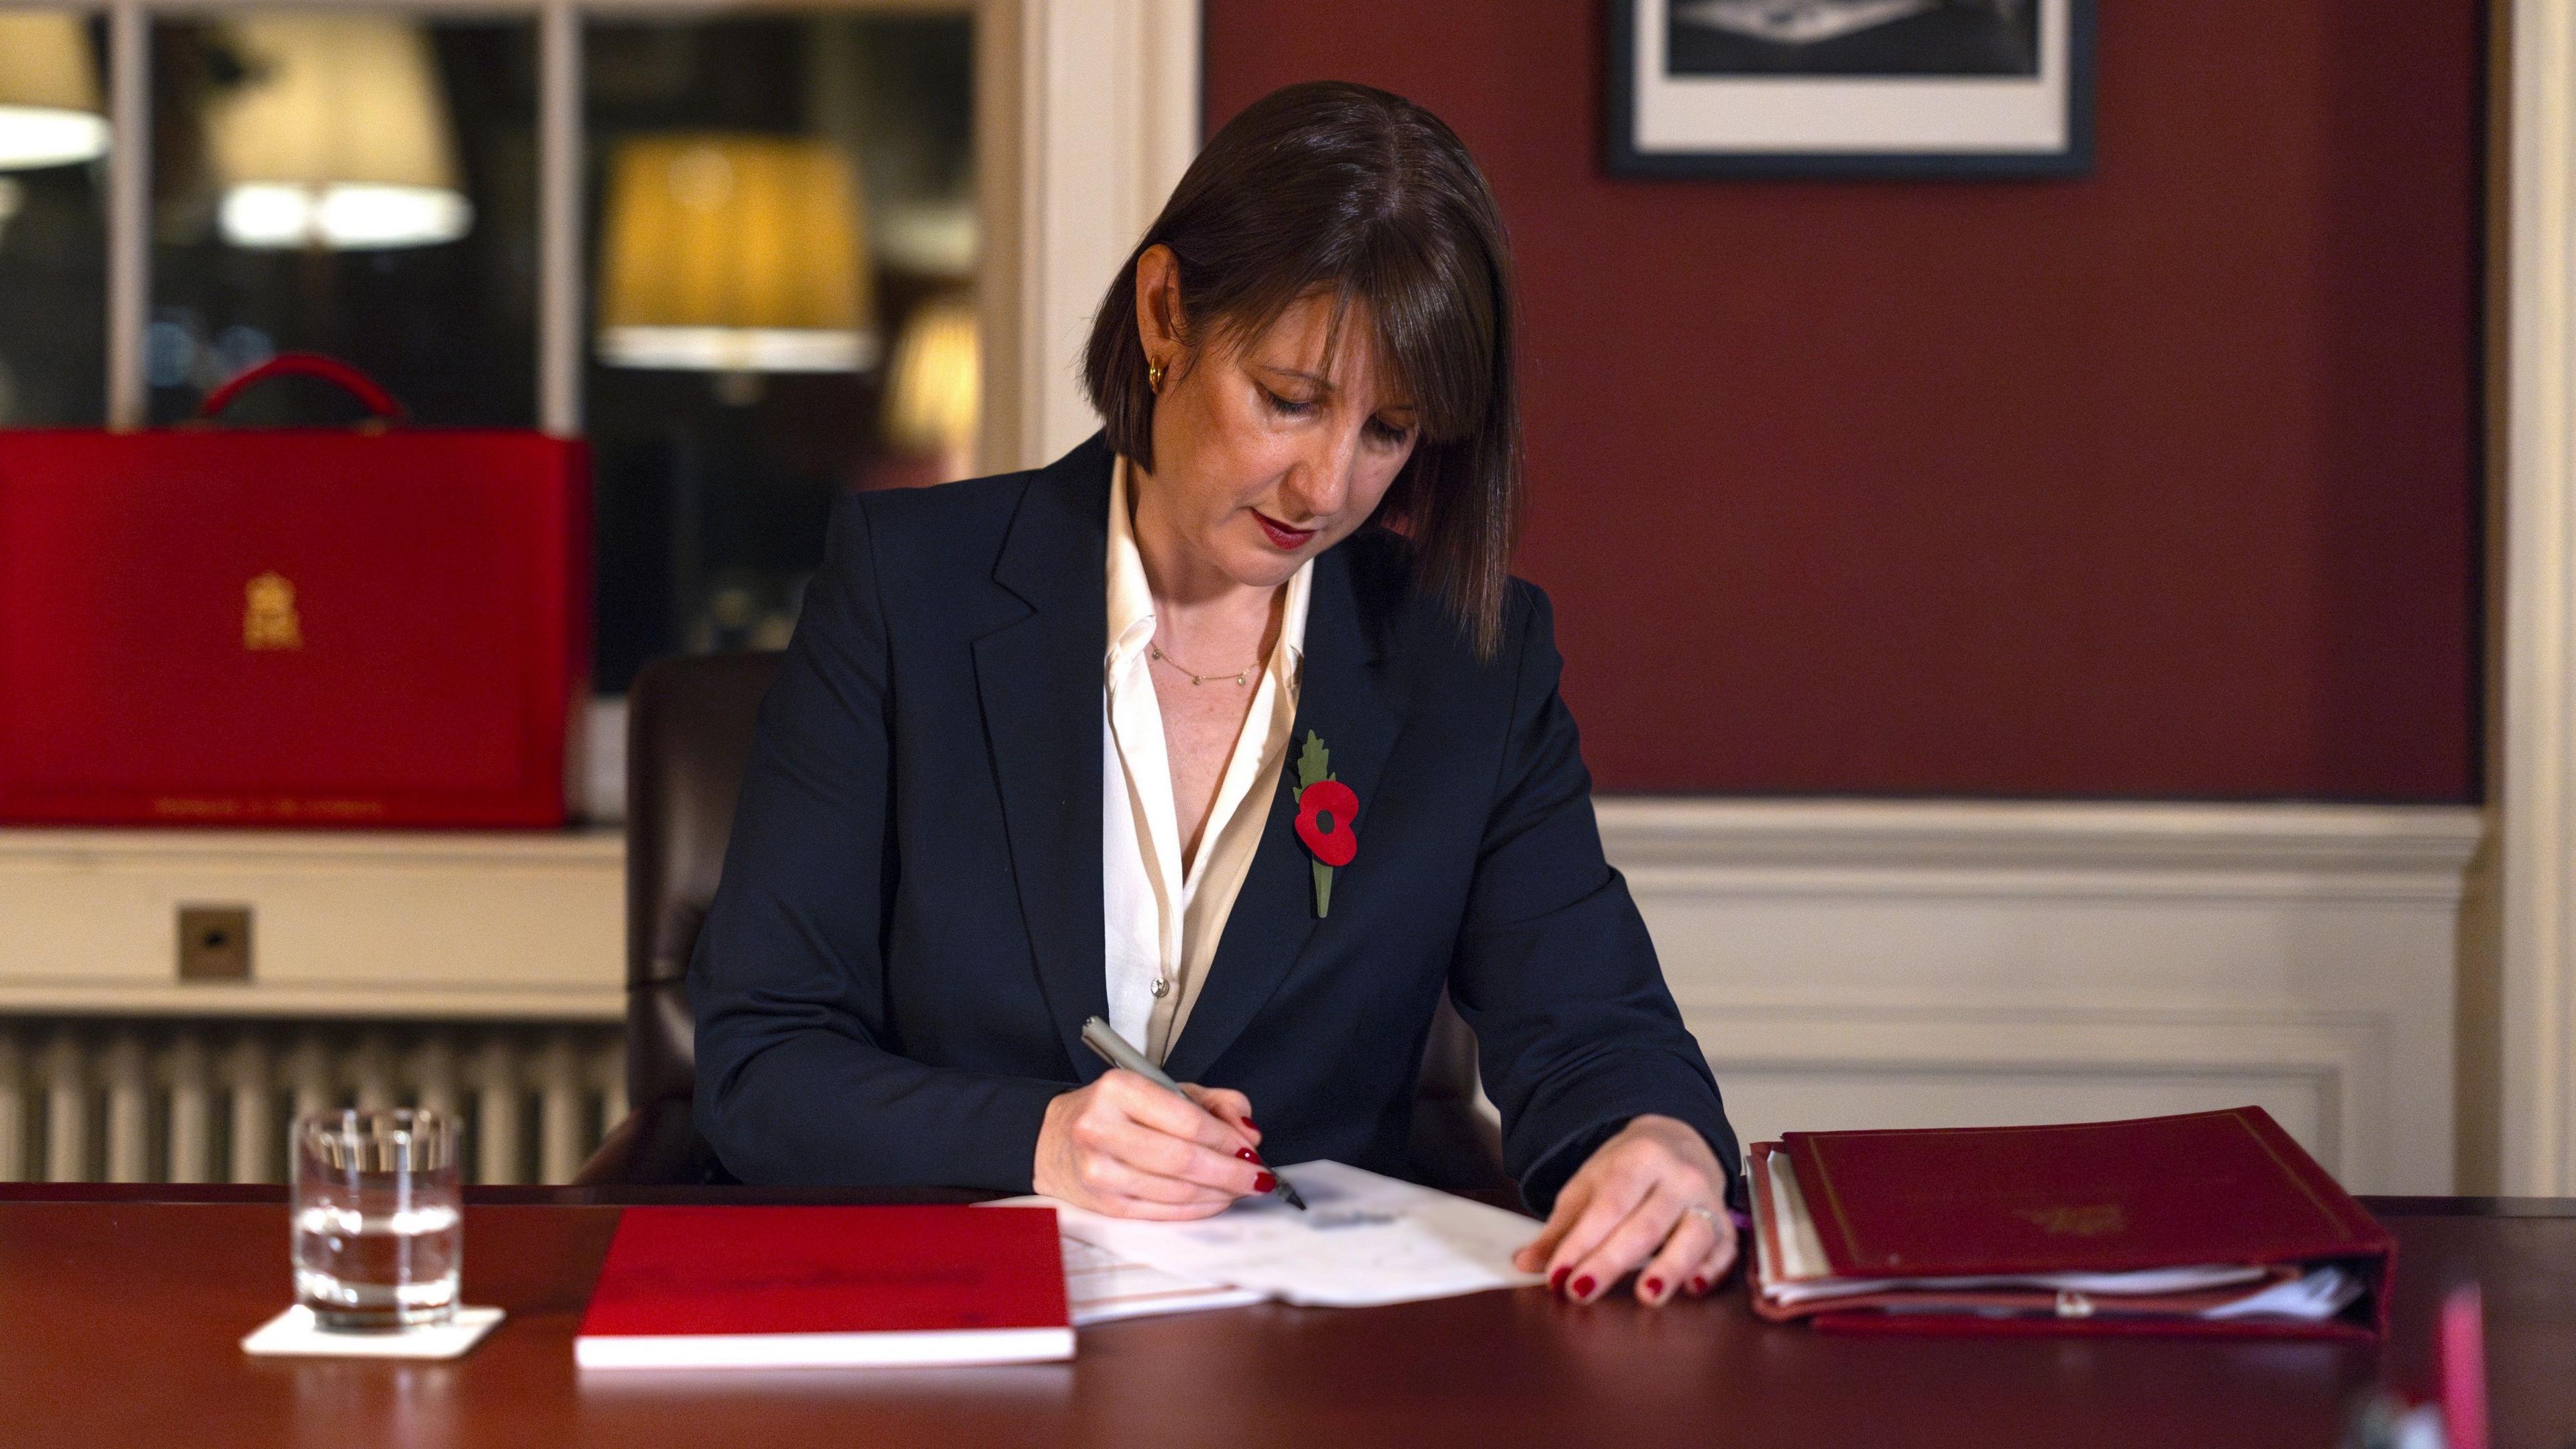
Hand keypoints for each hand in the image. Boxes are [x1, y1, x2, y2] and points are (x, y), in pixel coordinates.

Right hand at [1033, 1070, 1271, 1218]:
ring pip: (1176, 1191)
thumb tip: (1250, 1133)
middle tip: (1259, 1177)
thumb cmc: (1117, 1110)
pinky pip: (1162, 1212)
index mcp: (1118, 1090)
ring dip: (1219, 1193)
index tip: (1252, 1149)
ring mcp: (1099, 1171)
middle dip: (1231, 1172)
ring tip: (1241, 1188)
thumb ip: (1213, 1102)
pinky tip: (1215, 1201)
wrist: (1054, 1139)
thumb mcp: (1164, 1089)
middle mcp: (1102, 1129)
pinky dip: (1197, 1209)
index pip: (1186, 1121)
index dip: (1227, 1140)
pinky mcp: (1103, 1205)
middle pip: (1183, 1160)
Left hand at [1512, 1114, 1736, 1305]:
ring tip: (1646, 1296)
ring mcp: (1707, 1199)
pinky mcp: (1726, 1223)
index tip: (1558, 1276)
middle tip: (1582, 1291)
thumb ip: (1560, 1228)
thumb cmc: (1626, 1171)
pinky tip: (1694, 1288)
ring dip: (1670, 1267)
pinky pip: (1725, 1248)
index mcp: (1639, 1159)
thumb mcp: (1588, 1186)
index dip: (1582, 1242)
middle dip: (1612, 1261)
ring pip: (1693, 1235)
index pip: (1608, 1205)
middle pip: (1645, 1224)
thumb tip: (1526, 1264)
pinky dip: (1712, 1269)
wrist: (1676, 1140)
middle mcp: (1678, 1176)